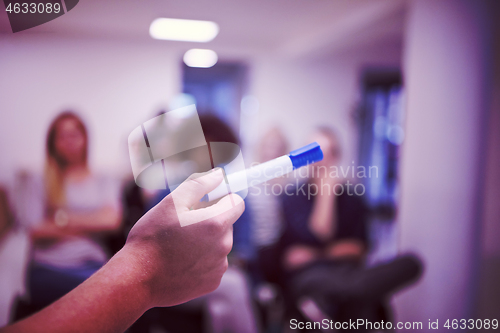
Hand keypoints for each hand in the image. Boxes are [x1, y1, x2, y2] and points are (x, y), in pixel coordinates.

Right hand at [122, 168, 244, 307]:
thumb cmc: (151, 238)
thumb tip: (219, 175)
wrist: (137, 279)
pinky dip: (202, 262)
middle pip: (226, 224)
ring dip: (206, 242)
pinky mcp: (212, 284)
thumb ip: (199, 185)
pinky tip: (181, 263)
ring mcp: (219, 268)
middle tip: (184, 224)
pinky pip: (213, 265)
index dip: (224, 198)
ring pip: (219, 245)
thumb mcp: (171, 203)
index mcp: (215, 223)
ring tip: (179, 246)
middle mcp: (223, 246)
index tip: (209, 200)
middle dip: (211, 220)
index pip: (237, 203)